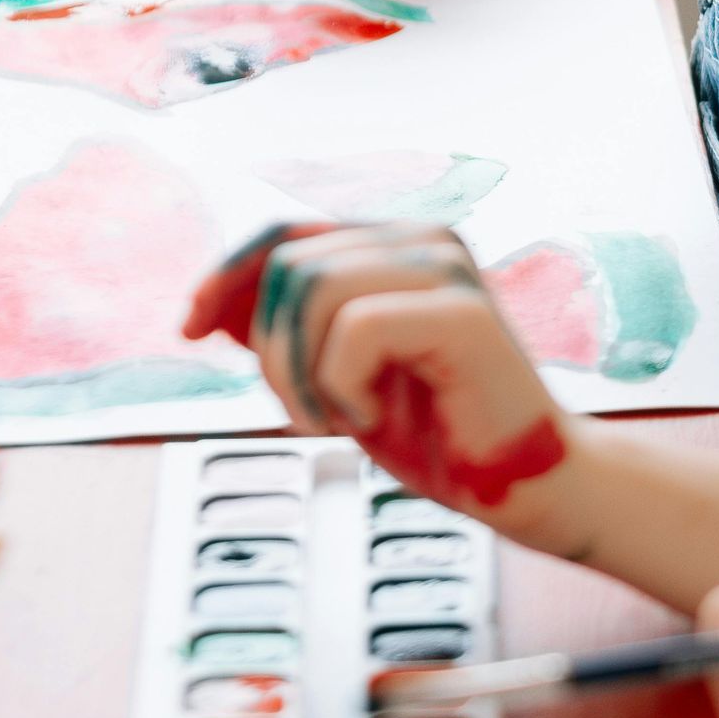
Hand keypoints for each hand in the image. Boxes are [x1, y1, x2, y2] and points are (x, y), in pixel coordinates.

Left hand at [184, 221, 581, 539]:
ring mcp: (446, 268)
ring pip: (310, 288)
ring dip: (300, 373)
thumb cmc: (441, 433)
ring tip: (339, 418)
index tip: (188, 328)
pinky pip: (353, 330)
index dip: (225, 274)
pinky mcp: (461, 311)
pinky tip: (373, 416)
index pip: (285, 232)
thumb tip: (209, 305)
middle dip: (270, 351)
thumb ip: (288, 333)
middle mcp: (423, 238)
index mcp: (397, 245)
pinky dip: (341, 386)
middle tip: (309, 415)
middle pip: (287, 262)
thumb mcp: (337, 378)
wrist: (530, 485)